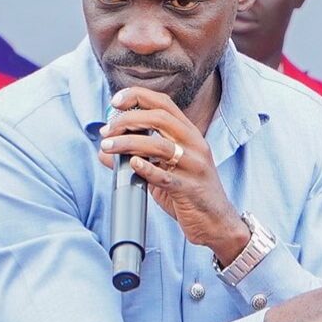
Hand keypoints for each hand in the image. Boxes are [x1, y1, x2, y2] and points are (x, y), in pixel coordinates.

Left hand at [100, 87, 249, 263]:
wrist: (218, 224)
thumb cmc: (189, 195)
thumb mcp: (164, 171)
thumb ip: (139, 158)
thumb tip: (104, 152)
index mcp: (189, 135)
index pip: (163, 104)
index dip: (137, 96)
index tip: (115, 101)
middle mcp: (195, 145)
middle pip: (159, 118)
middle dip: (128, 120)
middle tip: (107, 131)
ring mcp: (194, 167)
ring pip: (159, 145)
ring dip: (128, 143)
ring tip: (108, 147)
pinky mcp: (190, 189)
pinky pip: (166, 176)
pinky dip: (147, 169)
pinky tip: (133, 165)